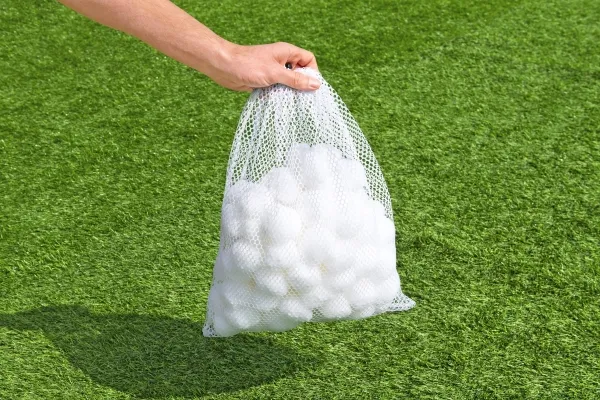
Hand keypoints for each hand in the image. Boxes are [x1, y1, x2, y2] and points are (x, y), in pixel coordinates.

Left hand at [206, 42, 320, 91]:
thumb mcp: (275, 73)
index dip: (312, 72)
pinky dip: (280, 95)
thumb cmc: (248, 65)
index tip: (311, 87)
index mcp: (287, 52)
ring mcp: (273, 71)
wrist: (224, 67)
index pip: (308, 59)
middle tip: (303, 98)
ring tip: (291, 102)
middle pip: (300, 72)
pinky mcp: (265, 80)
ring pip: (289, 82)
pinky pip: (278, 88)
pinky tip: (279, 103)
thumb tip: (316, 85)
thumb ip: (296, 80)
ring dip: (290, 91)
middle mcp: (281, 60)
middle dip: (302, 84)